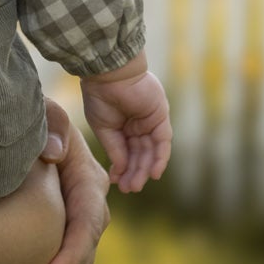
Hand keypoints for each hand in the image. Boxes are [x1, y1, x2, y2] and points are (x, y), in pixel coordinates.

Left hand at [0, 101, 109, 263]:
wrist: (28, 131)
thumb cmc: (35, 121)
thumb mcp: (44, 114)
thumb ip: (49, 125)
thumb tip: (53, 155)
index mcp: (89, 183)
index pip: (88, 225)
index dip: (71, 255)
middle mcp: (90, 208)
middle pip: (84, 257)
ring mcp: (77, 225)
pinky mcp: (62, 236)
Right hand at [80, 67, 171, 193]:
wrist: (109, 74)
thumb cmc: (100, 97)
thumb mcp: (103, 128)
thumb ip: (115, 148)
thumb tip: (120, 169)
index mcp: (122, 125)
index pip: (126, 152)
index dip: (122, 168)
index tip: (116, 183)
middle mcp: (138, 125)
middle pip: (140, 154)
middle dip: (134, 172)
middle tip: (128, 189)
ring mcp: (150, 121)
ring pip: (150, 151)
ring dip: (144, 169)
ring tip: (135, 186)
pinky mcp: (160, 117)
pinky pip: (163, 142)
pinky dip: (160, 158)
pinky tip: (153, 174)